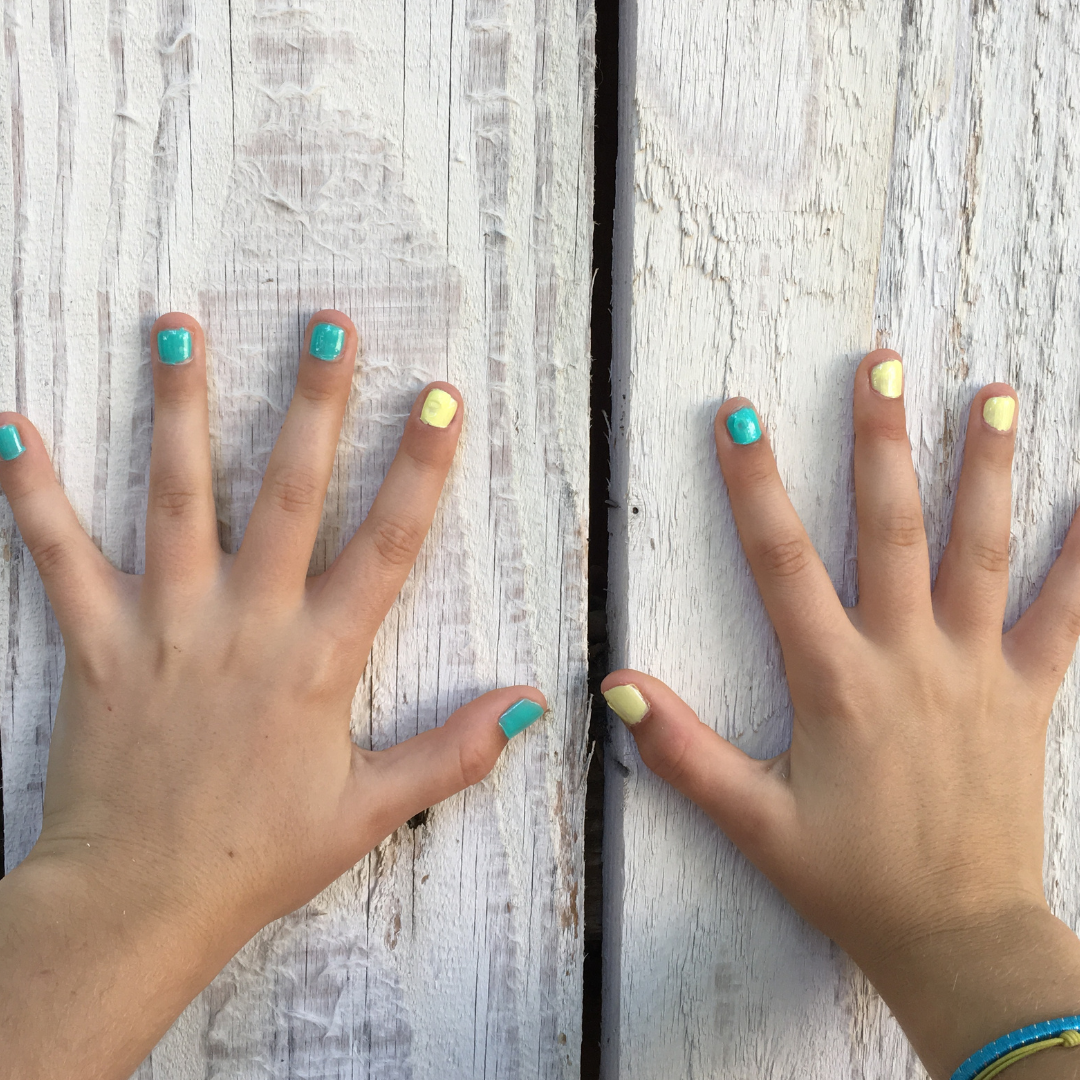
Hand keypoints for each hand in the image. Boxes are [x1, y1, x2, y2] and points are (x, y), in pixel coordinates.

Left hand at [0, 311, 544, 1079]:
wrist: (139, 903)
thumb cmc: (258, 857)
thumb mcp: (369, 811)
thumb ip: (451, 752)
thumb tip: (528, 707)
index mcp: (319, 660)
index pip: (386, 545)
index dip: (420, 469)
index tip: (440, 400)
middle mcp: (246, 625)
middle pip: (288, 495)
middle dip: (314, 405)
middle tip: (328, 325)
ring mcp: (166, 626)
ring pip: (177, 500)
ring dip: (182, 410)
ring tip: (180, 327)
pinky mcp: (97, 643)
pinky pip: (60, 558)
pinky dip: (34, 493)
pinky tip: (10, 426)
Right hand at [603, 351, 1079, 1078]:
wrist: (958, 936)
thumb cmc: (851, 878)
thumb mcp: (753, 822)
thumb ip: (684, 751)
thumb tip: (618, 688)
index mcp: (837, 682)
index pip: (781, 563)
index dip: (753, 486)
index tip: (737, 416)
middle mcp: (908, 658)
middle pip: (890, 529)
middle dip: (879, 442)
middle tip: (881, 364)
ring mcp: (975, 670)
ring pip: (982, 552)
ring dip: (986, 469)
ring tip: (993, 393)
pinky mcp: (1028, 694)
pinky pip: (1066, 616)